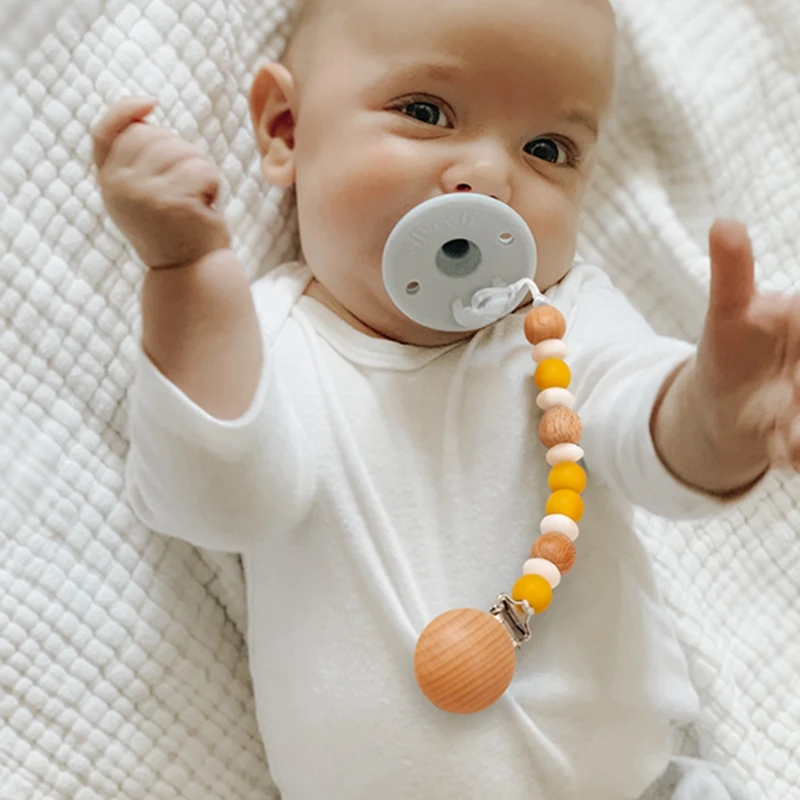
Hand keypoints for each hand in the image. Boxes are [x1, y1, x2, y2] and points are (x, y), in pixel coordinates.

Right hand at [92, 97, 230, 268]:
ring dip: (199, 169)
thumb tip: (144, 115)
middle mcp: (119, 186)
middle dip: (180, 152)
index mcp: (109, 181)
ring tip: (197, 198)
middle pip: (153, 135)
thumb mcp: (143, 194)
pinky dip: (213, 183)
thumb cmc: (175, 228)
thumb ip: (136, 161)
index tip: (150, 103)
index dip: (125, 111)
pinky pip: (200, 169)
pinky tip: (207, 205)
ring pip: (180, 149)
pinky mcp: (170, 201)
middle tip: (188, 187)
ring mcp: (142, 193)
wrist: (190, 271)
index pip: (105, 133)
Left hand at [693, 220, 799, 473]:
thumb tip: (724, 223)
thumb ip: (732, 271)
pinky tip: (784, 452)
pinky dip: (795, 452)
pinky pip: (799, 448)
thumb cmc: (737, 343)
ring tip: (790, 436)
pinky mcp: (791, 437)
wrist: (727, 402)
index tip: (784, 319)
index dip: (796, 319)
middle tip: (793, 380)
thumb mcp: (729, 310)